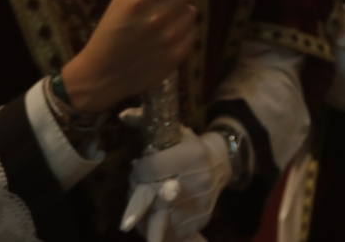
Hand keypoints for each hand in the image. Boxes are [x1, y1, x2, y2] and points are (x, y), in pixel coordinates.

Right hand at [62, 0, 196, 113]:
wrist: (103, 75)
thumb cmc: (108, 34)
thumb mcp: (118, 1)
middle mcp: (160, 15)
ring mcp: (172, 36)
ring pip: (191, 9)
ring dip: (181, 10)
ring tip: (166, 18)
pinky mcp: (179, 53)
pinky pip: (192, 31)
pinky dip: (183, 30)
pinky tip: (167, 35)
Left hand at [120, 124, 230, 241]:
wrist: (221, 164)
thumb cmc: (191, 146)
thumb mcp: (174, 130)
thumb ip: (146, 121)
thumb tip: (123, 115)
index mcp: (193, 155)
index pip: (154, 168)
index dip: (140, 170)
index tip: (138, 166)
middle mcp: (199, 181)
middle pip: (156, 196)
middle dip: (138, 201)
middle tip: (131, 205)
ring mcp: (201, 204)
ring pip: (160, 217)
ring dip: (143, 215)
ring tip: (139, 206)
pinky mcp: (201, 220)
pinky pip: (170, 232)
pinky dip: (155, 229)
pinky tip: (150, 222)